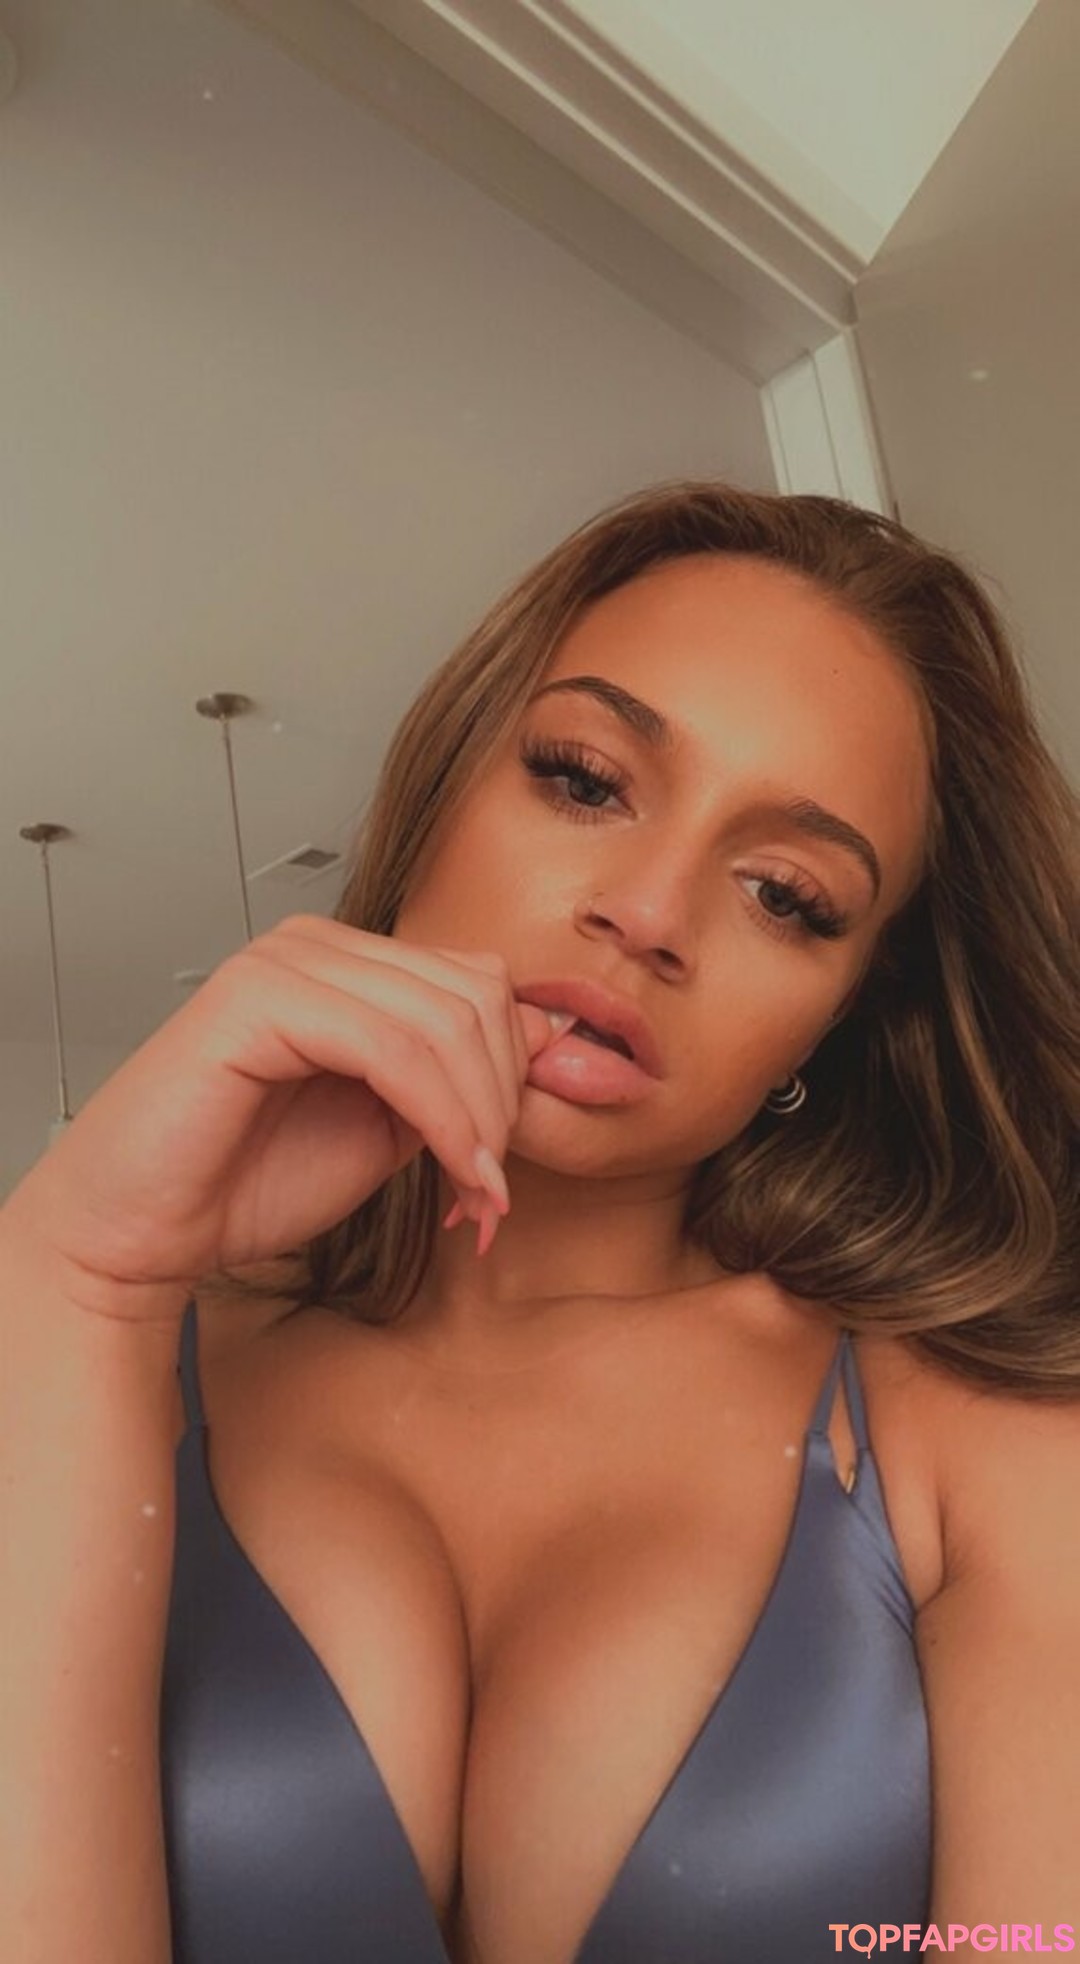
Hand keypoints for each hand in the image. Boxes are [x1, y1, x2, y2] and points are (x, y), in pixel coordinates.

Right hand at [2, 915, 565, 1315]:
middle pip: (475, 994)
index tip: (503, 1171)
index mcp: (346, 964)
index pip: (479, 983)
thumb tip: (554, 1043)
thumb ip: (456, 1083)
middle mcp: (316, 946)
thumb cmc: (247, 1183)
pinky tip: (450, 1173)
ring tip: (473, 1194)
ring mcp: (284, 962)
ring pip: (444, 1019)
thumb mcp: (391, 1128)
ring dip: (479, 1120)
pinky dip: (442, 1117)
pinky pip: (392, 1047)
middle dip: (503, 1102)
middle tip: (491, 1191)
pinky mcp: (258, 998)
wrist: (143, 1235)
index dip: (513, 1075)